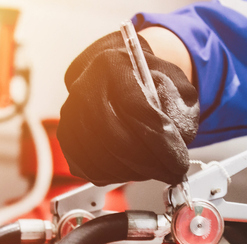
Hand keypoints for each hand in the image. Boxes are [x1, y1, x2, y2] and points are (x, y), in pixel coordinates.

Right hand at [57, 31, 198, 185]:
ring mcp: (71, 113)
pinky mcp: (67, 136)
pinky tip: (134, 171)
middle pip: (115, 137)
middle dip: (148, 163)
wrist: (120, 75)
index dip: (161, 142)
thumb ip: (179, 108)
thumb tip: (177, 139)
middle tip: (171, 173)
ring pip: (100, 156)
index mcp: (113, 64)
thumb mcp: (175, 84)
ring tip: (156, 171)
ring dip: (133, 172)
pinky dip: (114, 176)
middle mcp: (85, 86)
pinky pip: (87, 167)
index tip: (179, 162)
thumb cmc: (150, 80)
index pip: (136, 109)